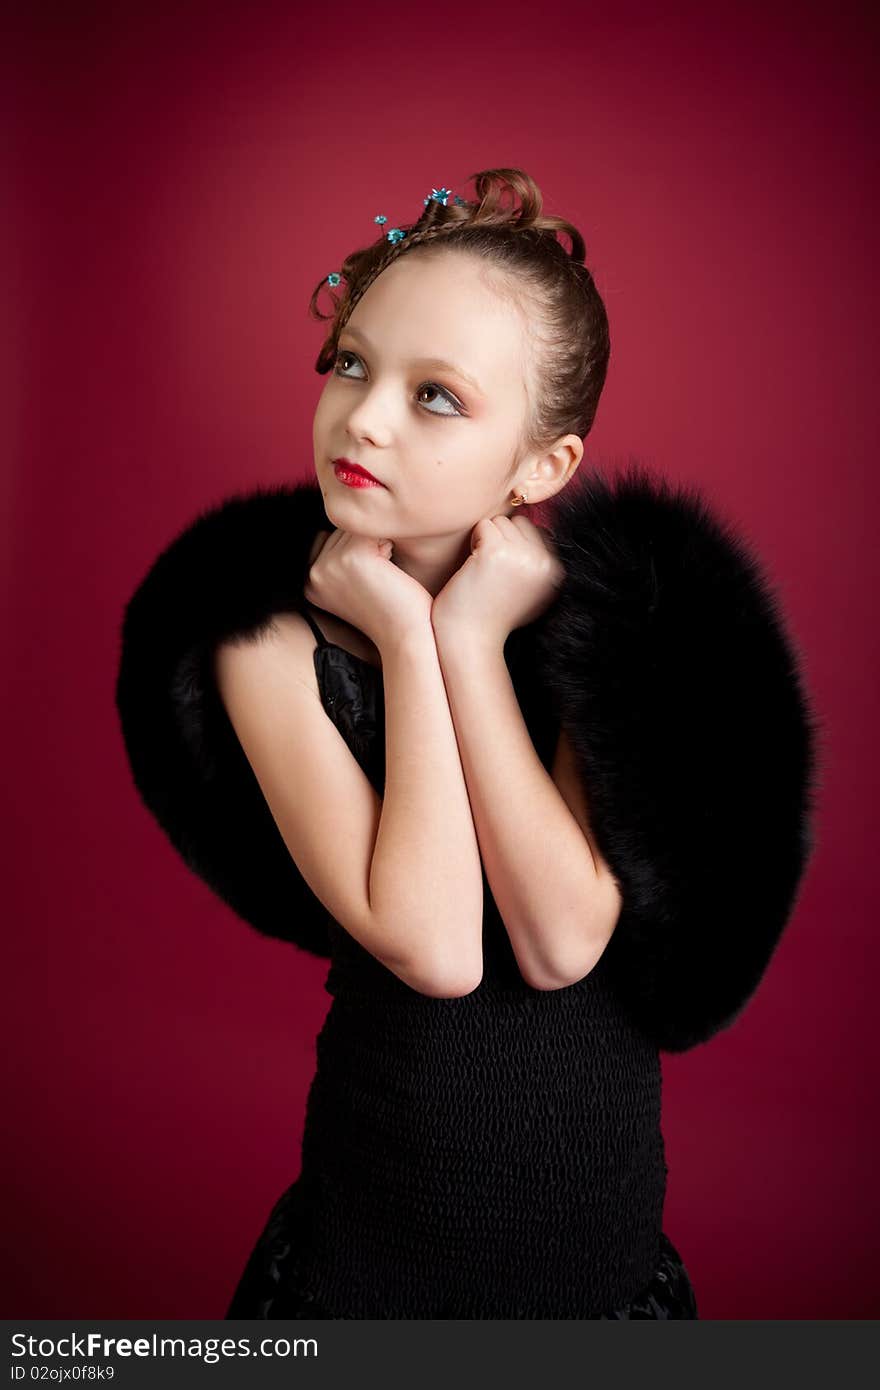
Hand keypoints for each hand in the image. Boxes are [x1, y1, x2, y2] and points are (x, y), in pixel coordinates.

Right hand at [304, 528, 431, 648]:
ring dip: (378, 545)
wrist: (404, 637)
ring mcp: (329, 564)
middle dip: (368, 546)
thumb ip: (341, 560)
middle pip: (343, 531)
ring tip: (384, 576)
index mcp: (310, 582)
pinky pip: (372, 530)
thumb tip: (345, 520)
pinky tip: (390, 572)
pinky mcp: (351, 557)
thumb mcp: (354, 586)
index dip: (359, 552)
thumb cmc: (389, 611)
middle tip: (380, 579)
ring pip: (357, 529)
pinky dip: (389, 545)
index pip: (332, 540)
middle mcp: (314, 573)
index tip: (371, 581)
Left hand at [431, 512, 564, 646]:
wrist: (471, 638)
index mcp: (557, 572)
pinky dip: (474, 540)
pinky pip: (484, 525)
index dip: (516, 545)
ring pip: (502, 521)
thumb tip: (541, 527)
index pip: (538, 533)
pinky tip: (472, 565)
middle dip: (503, 538)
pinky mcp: (496, 552)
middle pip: (521, 523)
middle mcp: (545, 563)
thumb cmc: (494, 616)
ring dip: (487, 539)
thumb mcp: (531, 593)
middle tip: (491, 569)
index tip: (504, 572)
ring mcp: (522, 555)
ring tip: (482, 568)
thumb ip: (538, 564)